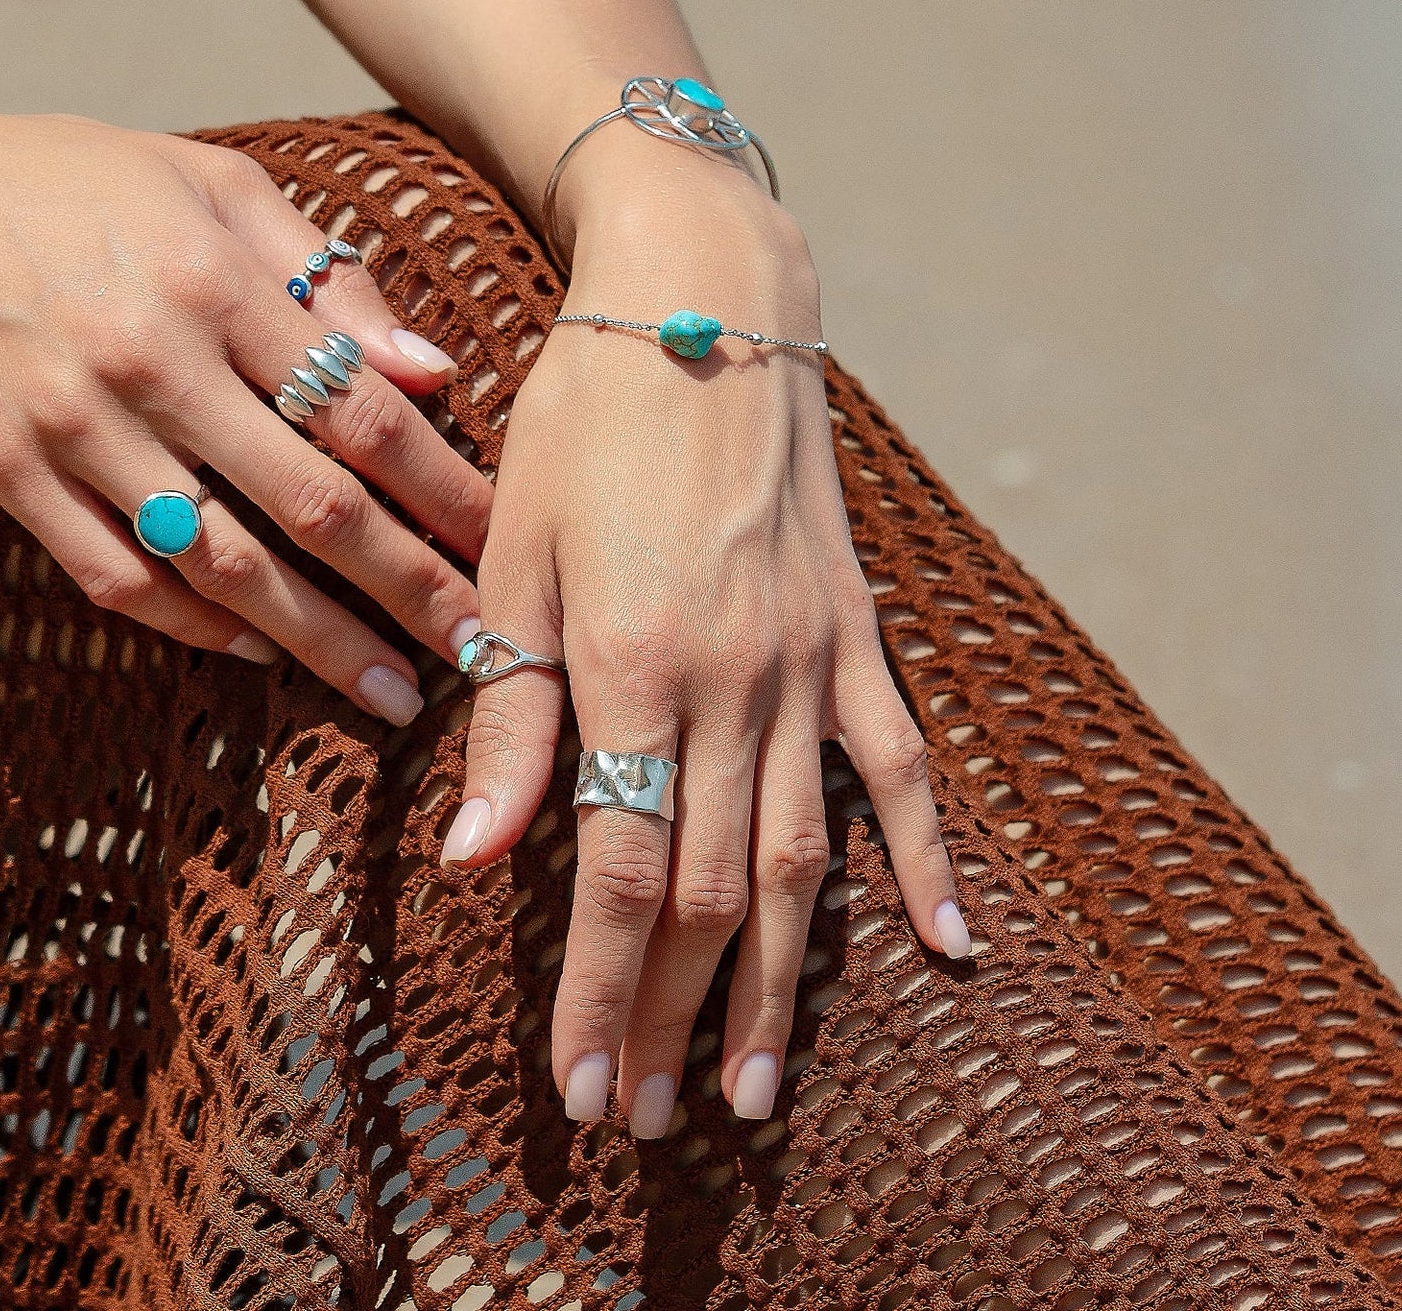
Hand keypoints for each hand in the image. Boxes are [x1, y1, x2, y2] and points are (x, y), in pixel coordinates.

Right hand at [0, 111, 489, 720]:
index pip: (360, 408)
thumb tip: (432, 372)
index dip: (442, 488)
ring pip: (220, 564)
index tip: (500, 544)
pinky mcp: (9, 479)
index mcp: (211, 280)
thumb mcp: (213, 183)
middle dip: (408, 588)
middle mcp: (148, 362)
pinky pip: (116, 579)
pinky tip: (258, 651)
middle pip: (308, 504)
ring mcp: (73, 430)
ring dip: (316, 639)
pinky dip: (194, 627)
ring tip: (391, 693)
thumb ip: (327, 275)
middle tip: (480, 651)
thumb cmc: (77, 179)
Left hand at [440, 175, 962, 1131]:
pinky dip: (926, 859)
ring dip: (775, 983)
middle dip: (667, 1011)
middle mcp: (737, 679)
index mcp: (635, 661)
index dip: (595, 987)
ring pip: (802, 858)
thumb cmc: (584, 421)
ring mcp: (812, 661)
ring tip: (751, 1088)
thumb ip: (513, 715)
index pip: (615, 867)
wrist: (705, 305)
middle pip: (708, 888)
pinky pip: (901, 764)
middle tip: (643, 1118)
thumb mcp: (518, 555)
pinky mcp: (858, 634)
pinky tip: (948, 947)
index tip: (577, 1084)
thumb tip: (476, 858)